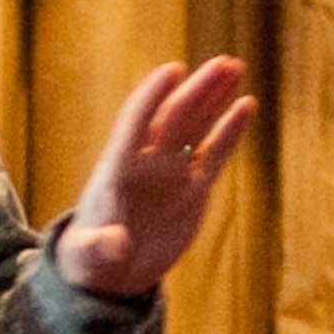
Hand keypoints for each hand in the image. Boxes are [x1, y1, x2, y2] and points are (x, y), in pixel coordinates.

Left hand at [54, 56, 256, 297]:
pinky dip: (230, 130)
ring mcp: (171, 172)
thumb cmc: (90, 259)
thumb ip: (98, 247)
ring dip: (212, 97)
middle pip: (172, 117)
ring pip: (195, 126)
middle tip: (223, 63)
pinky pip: (214, 152)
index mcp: (116, 170)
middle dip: (196, 90)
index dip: (152, 96)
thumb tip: (114, 243)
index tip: (172, 70)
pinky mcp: (192, 186)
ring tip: (234, 67)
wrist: (110, 269)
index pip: (134, 123)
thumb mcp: (87, 256)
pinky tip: (246, 105)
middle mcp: (145, 163)